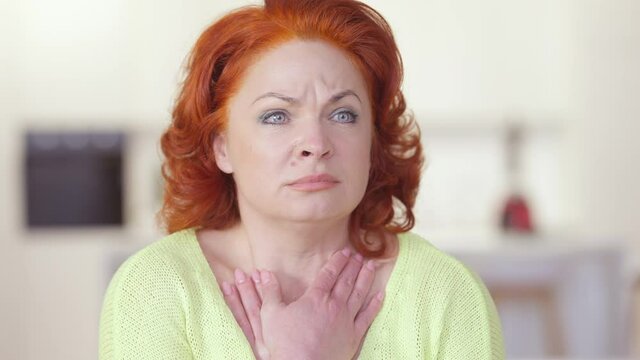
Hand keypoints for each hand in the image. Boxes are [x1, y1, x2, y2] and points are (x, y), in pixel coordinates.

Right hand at [222, 249, 383, 359]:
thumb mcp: (271, 315)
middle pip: (347, 280)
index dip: (338, 261)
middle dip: (354, 266)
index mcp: (315, 298)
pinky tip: (381, 295)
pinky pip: (367, 317)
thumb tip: (264, 273)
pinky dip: (375, 305)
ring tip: (372, 266)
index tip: (345, 251)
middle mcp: (334, 306)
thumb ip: (270, 292)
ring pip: (359, 294)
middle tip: (360, 254)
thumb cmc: (286, 344)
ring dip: (366, 278)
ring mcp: (346, 321)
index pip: (329, 274)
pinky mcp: (353, 336)